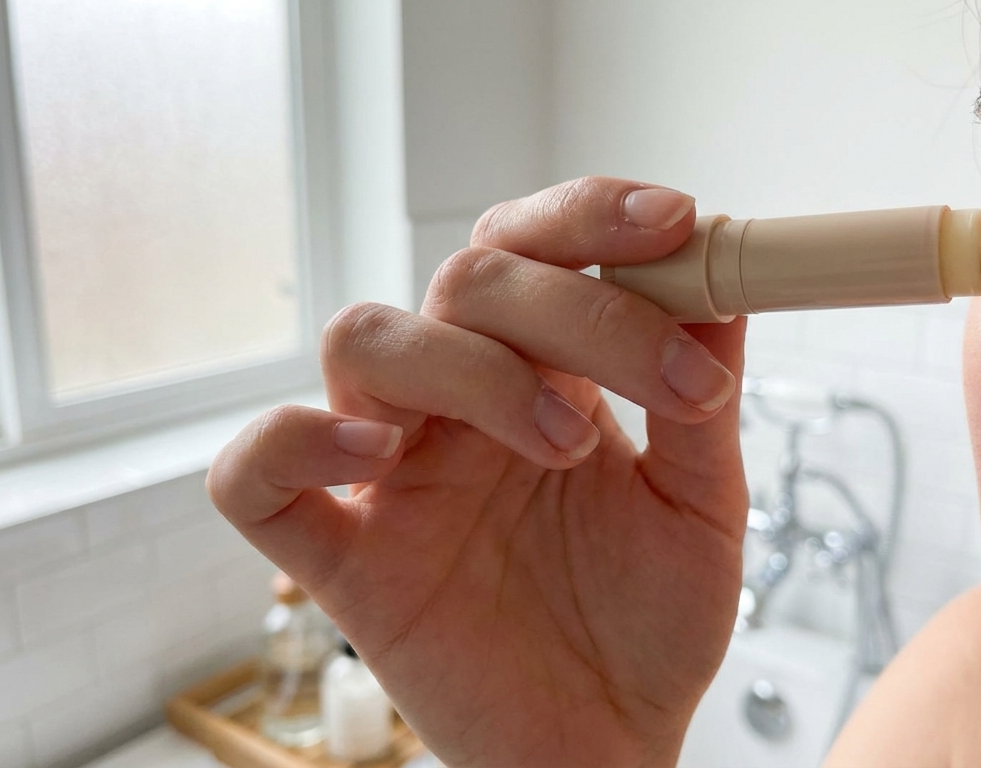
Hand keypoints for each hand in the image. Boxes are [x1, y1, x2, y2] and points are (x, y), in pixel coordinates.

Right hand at [208, 177, 747, 766]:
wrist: (613, 746)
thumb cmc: (650, 627)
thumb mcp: (702, 505)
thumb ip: (701, 399)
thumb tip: (724, 275)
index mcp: (541, 377)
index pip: (533, 250)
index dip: (589, 217)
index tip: (677, 223)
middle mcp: (457, 408)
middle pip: (464, 281)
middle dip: (572, 309)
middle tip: (666, 381)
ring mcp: (392, 477)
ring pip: (364, 342)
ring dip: (469, 367)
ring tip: (567, 442)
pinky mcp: (343, 562)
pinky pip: (256, 478)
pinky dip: (294, 442)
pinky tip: (378, 458)